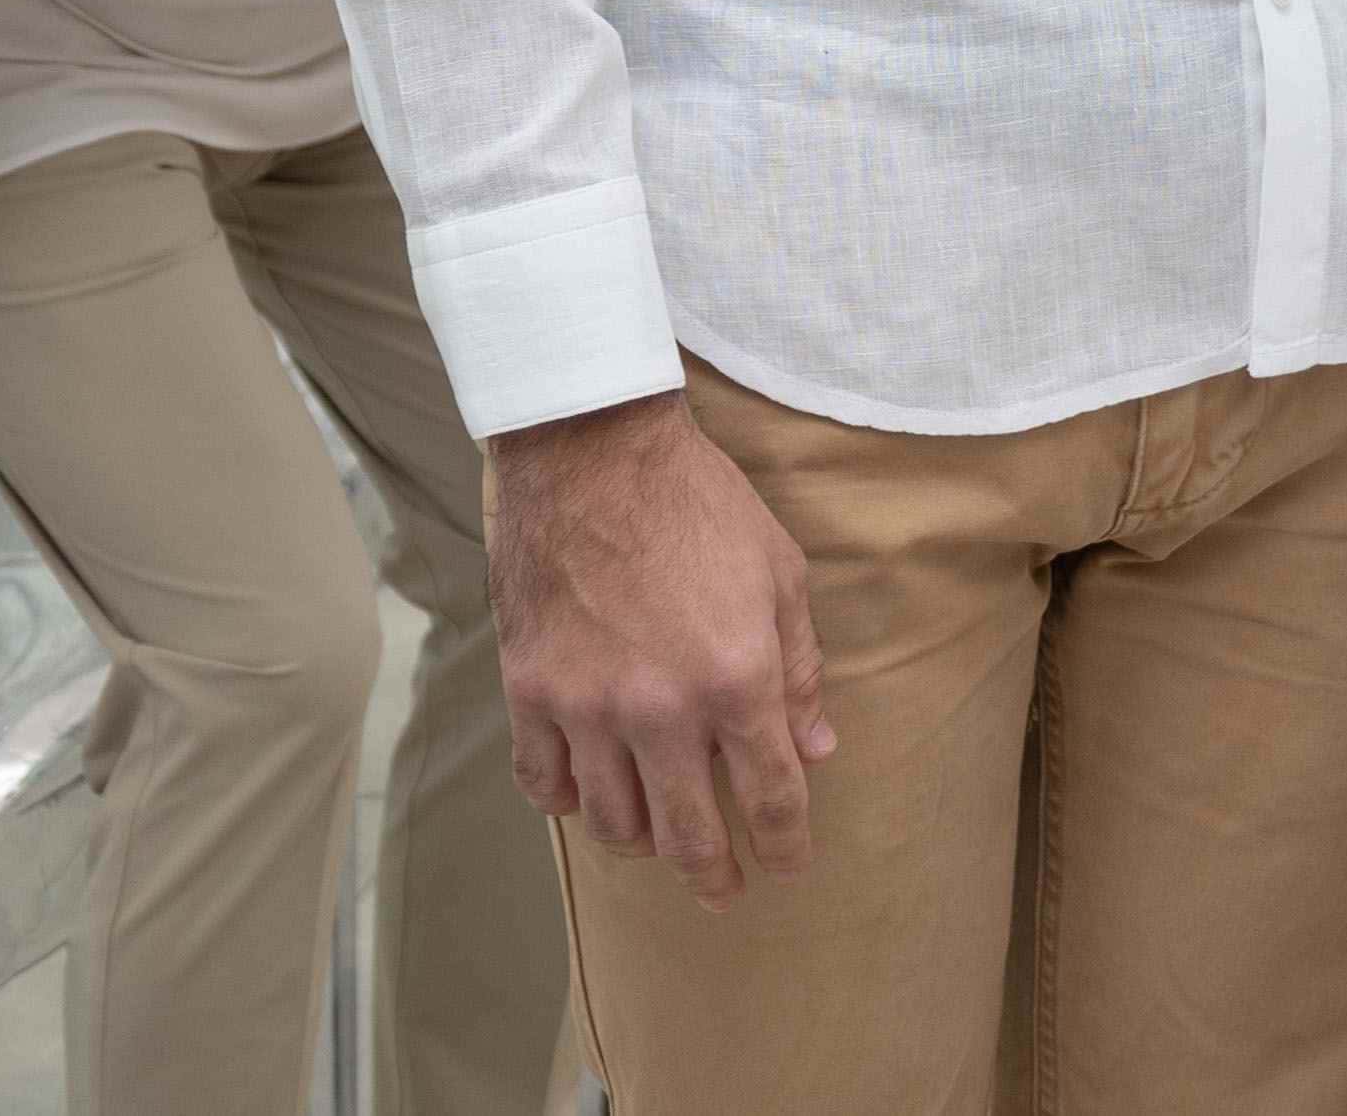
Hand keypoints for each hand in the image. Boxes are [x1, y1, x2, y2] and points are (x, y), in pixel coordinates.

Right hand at [489, 390, 832, 904]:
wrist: (594, 457)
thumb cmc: (699, 506)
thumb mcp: (779, 575)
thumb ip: (799, 670)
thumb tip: (816, 749)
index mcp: (736, 679)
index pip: (770, 794)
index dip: (786, 842)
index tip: (789, 865)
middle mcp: (661, 709)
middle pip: (688, 833)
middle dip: (714, 872)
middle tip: (724, 889)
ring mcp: (587, 706)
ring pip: (611, 822)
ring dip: (642, 841)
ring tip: (659, 839)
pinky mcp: (530, 692)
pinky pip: (543, 783)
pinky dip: (567, 802)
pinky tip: (587, 796)